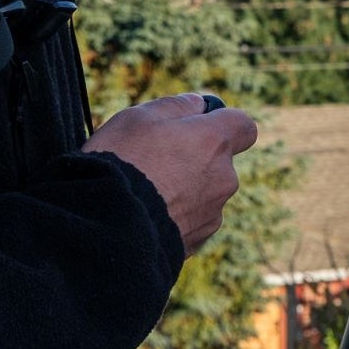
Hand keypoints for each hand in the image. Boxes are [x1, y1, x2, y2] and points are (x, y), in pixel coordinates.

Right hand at [82, 93, 259, 254]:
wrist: (103, 231)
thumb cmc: (120, 165)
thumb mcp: (139, 117)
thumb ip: (176, 106)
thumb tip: (197, 106)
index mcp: (214, 142)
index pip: (244, 126)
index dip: (221, 123)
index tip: (196, 126)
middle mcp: (223, 178)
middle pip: (220, 162)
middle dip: (195, 159)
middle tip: (154, 162)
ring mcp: (211, 214)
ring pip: (204, 193)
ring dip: (184, 190)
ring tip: (143, 193)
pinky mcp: (196, 243)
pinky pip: (190, 222)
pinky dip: (174, 217)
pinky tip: (144, 216)